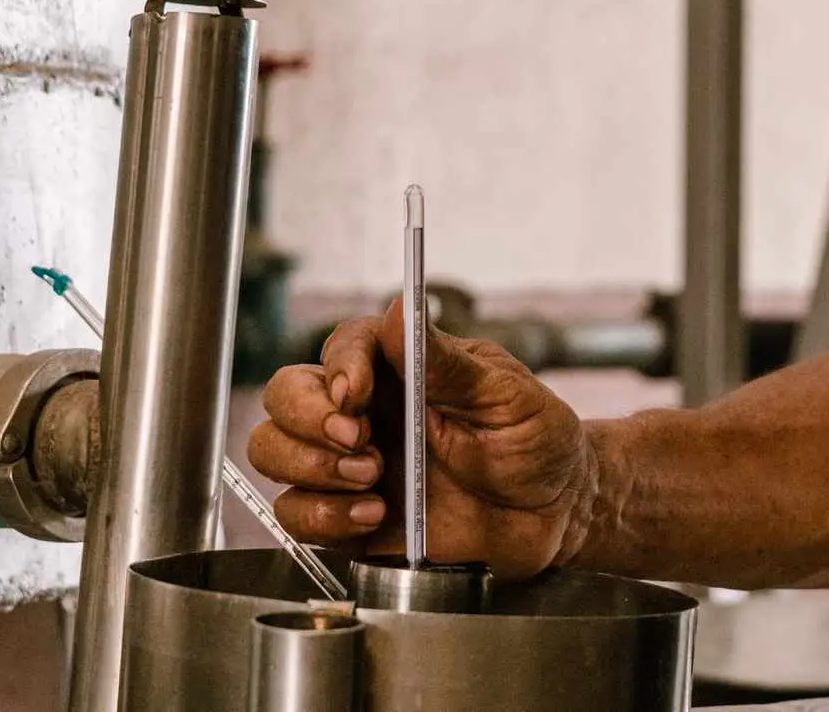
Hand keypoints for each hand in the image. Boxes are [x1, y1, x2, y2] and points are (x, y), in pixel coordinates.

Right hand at [248, 298, 596, 576]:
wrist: (553, 512)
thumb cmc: (536, 439)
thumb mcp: (504, 395)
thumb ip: (447, 362)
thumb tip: (400, 309)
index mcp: (404, 369)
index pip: (344, 346)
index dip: (339, 366)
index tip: (354, 394)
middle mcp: (368, 411)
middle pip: (286, 394)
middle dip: (307, 418)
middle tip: (361, 443)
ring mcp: (353, 464)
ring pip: (275, 451)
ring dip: (311, 468)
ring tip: (373, 481)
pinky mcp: (349, 518)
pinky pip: (297, 515)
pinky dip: (322, 517)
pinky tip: (372, 516)